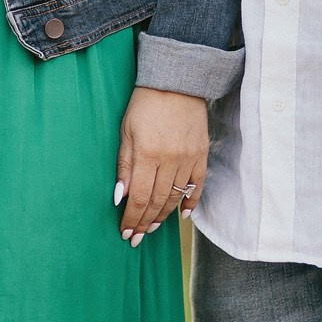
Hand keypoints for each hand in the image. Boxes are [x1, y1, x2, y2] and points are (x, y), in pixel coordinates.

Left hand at [115, 86, 208, 246]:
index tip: (125, 233)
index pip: (138, 197)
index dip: (132, 218)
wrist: (176, 82)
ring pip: (175, 197)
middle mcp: (170, 160)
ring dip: (162, 216)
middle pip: (156, 202)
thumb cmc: (144, 105)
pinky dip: (189, 202)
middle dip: (144, 223)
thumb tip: (119, 197)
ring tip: (151, 229)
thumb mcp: (125, 132)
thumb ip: (124, 165)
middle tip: (135, 239)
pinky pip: (197, 185)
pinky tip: (181, 215)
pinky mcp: (201, 155)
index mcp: (147, 154)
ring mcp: (188, 159)